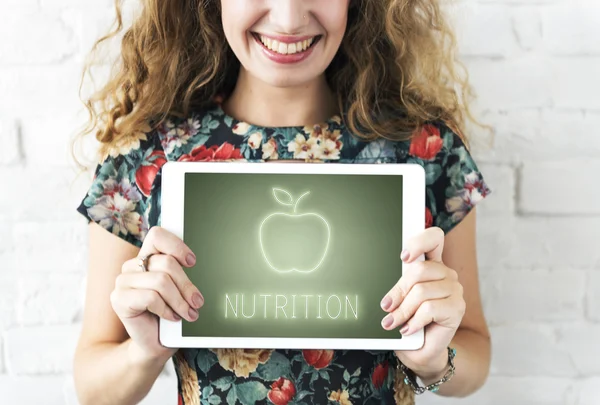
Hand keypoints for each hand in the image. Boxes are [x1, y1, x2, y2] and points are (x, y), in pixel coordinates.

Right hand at [110, 226, 203, 363]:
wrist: (156, 343)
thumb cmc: (171, 313)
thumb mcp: (180, 289)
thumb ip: (182, 272)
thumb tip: (195, 261)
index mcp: (147, 257)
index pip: (157, 235)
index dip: (177, 245)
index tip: (192, 262)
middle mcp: (132, 265)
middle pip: (166, 263)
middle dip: (186, 285)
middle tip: (198, 301)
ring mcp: (123, 281)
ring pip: (161, 281)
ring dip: (180, 301)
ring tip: (189, 313)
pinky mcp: (118, 299)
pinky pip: (150, 297)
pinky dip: (166, 309)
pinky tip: (171, 317)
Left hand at [380, 227, 464, 380]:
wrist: (421, 351)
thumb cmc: (409, 321)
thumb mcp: (400, 300)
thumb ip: (399, 286)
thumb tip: (388, 291)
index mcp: (432, 264)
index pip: (434, 238)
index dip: (419, 242)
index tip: (404, 257)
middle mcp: (446, 274)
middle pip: (419, 269)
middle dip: (398, 291)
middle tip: (386, 307)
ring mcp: (454, 290)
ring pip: (421, 291)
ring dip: (403, 310)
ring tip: (393, 322)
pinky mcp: (457, 308)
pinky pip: (429, 308)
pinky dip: (414, 320)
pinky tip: (408, 329)